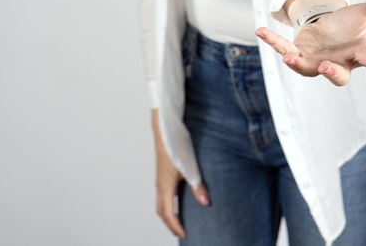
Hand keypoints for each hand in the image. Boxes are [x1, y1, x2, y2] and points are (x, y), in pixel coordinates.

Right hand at [152, 110, 207, 238]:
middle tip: (180, 232)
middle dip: (170, 224)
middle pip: (161, 211)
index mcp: (165, 186)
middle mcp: (160, 185)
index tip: (184, 235)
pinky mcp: (162, 173)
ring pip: (161, 202)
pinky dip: (169, 203)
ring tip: (179, 220)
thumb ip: (198, 186)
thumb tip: (206, 202)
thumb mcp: (190, 167)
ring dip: (168, 214)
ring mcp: (160, 179)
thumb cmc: (175, 147)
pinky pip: (163, 194)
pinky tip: (179, 199)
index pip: (168, 214)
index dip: (175, 226)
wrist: (165, 130)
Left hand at [256, 0, 365, 85]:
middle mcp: (340, 63)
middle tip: (328, 69)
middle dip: (335, 74)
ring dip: (297, 64)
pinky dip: (273, 42)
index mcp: (360, 54)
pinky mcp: (298, 55)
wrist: (330, 27)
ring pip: (309, 71)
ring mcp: (317, 62)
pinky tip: (260, 31)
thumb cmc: (353, 25)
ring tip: (288, 57)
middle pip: (340, 76)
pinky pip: (284, 49)